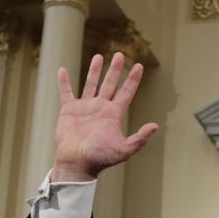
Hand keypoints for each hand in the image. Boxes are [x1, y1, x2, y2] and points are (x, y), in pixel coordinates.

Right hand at [53, 52, 158, 181]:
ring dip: (95, 71)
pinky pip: (66, 92)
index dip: (133, 79)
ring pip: (91, 84)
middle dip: (115, 70)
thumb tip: (156, 125)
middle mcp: (100, 108)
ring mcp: (84, 108)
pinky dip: (64, 82)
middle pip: (110, 84)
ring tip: (100, 56)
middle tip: (120, 55)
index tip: (139, 66)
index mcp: (113, 115)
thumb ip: (140, 138)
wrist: (77, 162)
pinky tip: (63, 70)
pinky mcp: (69, 110)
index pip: (126, 92)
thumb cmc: (101, 158)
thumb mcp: (125, 149)